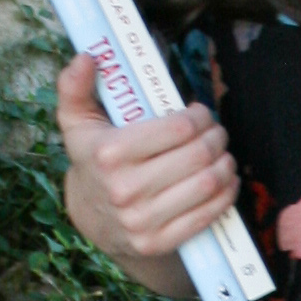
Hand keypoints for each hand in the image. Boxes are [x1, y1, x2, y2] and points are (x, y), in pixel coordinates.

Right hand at [57, 56, 236, 276]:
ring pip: (207, 184)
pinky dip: (225, 194)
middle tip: (217, 133)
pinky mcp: (158, 242)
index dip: (199, 117)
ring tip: (222, 155)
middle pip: (198, 156)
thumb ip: (75, 88)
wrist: (92, 219)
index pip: (178, 129)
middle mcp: (125, 189)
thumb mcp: (78, 123)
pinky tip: (224, 181)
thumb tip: (87, 58)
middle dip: (216, 138)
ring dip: (225, 165)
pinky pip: (207, 214)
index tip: (201, 114)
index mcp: (108, 154)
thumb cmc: (93, 161)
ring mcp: (142, 220)